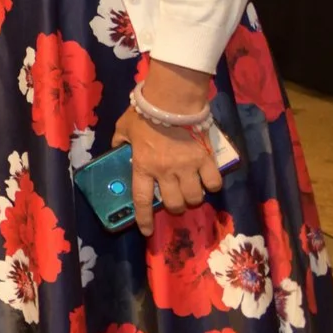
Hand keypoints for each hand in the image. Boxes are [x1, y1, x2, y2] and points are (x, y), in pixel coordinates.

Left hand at [114, 62, 224, 235]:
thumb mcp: (123, 128)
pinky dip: (212, 185)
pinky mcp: (206, 159)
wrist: (172, 100)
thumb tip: (118, 148)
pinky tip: (207, 180)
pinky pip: (214, 182)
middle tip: (175, 198)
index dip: (144, 219)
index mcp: (143, 166)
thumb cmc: (144, 113)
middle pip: (175, 204)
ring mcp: (188, 167)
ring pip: (195, 197)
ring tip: (191, 191)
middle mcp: (166, 172)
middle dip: (175, 206)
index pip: (142, 200)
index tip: (147, 231)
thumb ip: (120, 141)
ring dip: (193, 198)